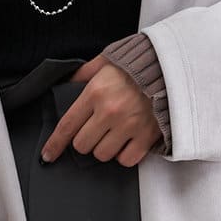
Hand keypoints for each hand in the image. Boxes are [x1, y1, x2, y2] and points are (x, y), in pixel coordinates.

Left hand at [39, 54, 161, 165]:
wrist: (172, 69)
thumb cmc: (139, 65)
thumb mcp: (107, 61)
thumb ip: (84, 73)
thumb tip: (67, 84)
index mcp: (96, 92)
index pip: (67, 125)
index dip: (55, 144)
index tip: (48, 155)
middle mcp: (110, 111)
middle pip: (83, 145)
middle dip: (85, 140)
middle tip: (96, 130)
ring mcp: (129, 126)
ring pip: (102, 154)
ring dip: (105, 148)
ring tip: (114, 134)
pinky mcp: (147, 137)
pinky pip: (126, 160)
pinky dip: (124, 155)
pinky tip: (127, 143)